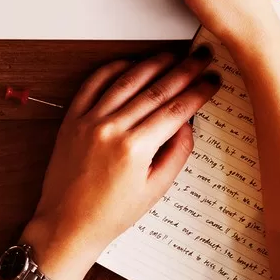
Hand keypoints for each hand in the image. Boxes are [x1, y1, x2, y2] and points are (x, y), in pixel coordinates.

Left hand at [19, 50, 221, 279]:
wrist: (67, 224)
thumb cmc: (109, 214)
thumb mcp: (154, 190)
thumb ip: (176, 154)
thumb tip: (187, 123)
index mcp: (135, 149)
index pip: (176, 110)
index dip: (198, 92)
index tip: (211, 81)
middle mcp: (112, 129)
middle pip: (156, 90)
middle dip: (184, 71)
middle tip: (201, 58)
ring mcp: (90, 120)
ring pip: (127, 80)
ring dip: (153, 64)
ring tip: (172, 56)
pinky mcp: (72, 118)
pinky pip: (94, 83)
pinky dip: (113, 69)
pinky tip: (130, 63)